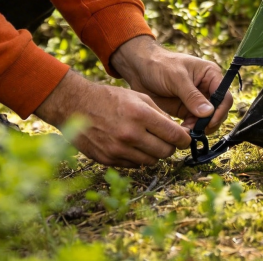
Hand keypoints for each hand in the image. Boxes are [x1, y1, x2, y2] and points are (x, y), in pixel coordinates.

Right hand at [35, 70, 189, 167]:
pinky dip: (138, 157)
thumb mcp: (138, 97)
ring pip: (151, 161)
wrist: (77, 106)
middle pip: (165, 152)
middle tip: (167, 140)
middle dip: (170, 147)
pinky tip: (132, 145)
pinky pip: (134, 165)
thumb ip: (159, 114)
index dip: (184, 139)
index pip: (174, 135)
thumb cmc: (110, 98)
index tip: (185, 139)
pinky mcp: (109, 160)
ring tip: (148, 141)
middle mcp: (131, 134)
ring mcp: (119, 150)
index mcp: (141, 114)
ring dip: (154, 153)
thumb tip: (176, 131)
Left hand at [110, 36, 231, 134]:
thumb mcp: (176, 78)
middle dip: (209, 122)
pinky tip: (181, 131)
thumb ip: (192, 96)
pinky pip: (194, 124)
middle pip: (218, 111)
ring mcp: (197, 101)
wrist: (140, 70)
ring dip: (199, 128)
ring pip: (207, 120)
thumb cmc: (160, 65)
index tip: (210, 122)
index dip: (220, 111)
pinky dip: (190, 130)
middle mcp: (207, 88)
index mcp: (210, 75)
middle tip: (196, 130)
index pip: (224, 96)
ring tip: (186, 132)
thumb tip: (208, 113)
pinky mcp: (186, 110)